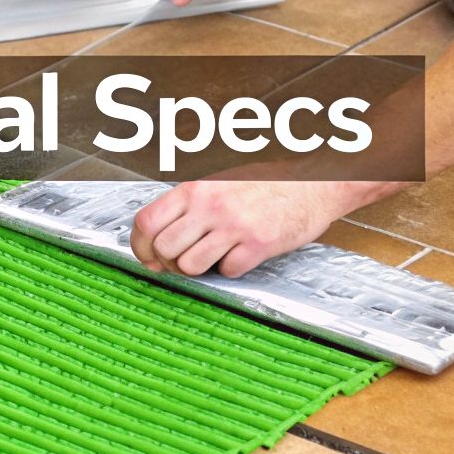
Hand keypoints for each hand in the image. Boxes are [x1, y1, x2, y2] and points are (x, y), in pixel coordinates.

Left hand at [129, 175, 407, 277]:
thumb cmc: (265, 182)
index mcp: (195, 188)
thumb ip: (187, 206)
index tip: (147, 255)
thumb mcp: (217, 182)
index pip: (146, 222)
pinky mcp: (258, 244)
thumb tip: (155, 237)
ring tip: (210, 259)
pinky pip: (228, 271)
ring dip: (196, 269)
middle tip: (180, 262)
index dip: (140, 246)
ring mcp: (234, 226)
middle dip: (167, 262)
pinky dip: (230, 268)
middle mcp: (210, 205)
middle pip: (163, 248)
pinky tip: (239, 255)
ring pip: (189, 265)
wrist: (313, 182)